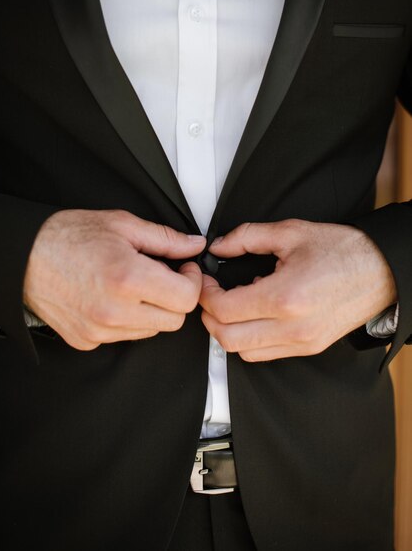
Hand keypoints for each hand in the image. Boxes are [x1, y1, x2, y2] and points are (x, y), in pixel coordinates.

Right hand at [24, 209, 205, 349]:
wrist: (23, 256)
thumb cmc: (67, 236)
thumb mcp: (122, 224)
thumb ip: (166, 238)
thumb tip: (194, 245)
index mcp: (127, 279)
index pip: (186, 299)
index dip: (192, 281)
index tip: (184, 269)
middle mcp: (114, 311)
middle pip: (174, 320)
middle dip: (176, 297)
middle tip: (164, 276)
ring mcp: (99, 331)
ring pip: (152, 330)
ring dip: (154, 310)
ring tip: (135, 285)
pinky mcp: (87, 341)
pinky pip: (125, 336)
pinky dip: (129, 320)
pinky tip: (114, 298)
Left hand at [200, 220, 396, 361]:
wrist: (381, 271)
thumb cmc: (343, 251)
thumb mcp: (291, 232)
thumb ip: (247, 237)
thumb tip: (219, 247)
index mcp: (286, 297)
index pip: (224, 309)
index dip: (205, 295)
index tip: (205, 281)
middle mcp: (293, 327)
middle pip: (227, 338)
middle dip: (209, 316)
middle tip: (210, 295)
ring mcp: (302, 342)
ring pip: (243, 352)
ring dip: (227, 331)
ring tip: (230, 305)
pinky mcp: (309, 348)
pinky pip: (264, 354)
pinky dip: (248, 339)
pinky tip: (254, 315)